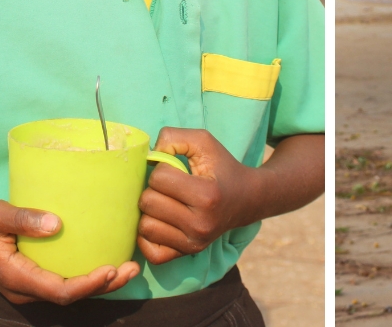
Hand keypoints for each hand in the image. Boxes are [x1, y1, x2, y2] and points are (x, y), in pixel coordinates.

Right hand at [0, 199, 139, 304]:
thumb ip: (23, 218)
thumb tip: (57, 224)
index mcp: (15, 277)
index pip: (58, 291)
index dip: (87, 285)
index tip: (110, 269)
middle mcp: (24, 288)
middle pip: (69, 296)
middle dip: (103, 285)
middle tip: (133, 268)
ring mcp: (28, 285)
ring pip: (69, 292)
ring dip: (100, 283)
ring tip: (129, 268)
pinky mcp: (33, 277)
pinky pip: (63, 282)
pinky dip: (87, 276)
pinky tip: (107, 261)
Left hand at [137, 127, 256, 264]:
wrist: (246, 199)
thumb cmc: (222, 167)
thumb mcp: (204, 142)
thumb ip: (174, 136)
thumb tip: (148, 154)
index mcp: (206, 195)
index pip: (159, 178)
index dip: (163, 168)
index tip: (177, 169)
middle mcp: (200, 224)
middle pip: (148, 203)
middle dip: (155, 189)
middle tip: (172, 187)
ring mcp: (193, 243)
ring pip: (144, 227)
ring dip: (151, 211)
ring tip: (167, 203)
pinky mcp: (186, 254)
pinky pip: (149, 251)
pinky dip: (150, 235)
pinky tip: (162, 221)